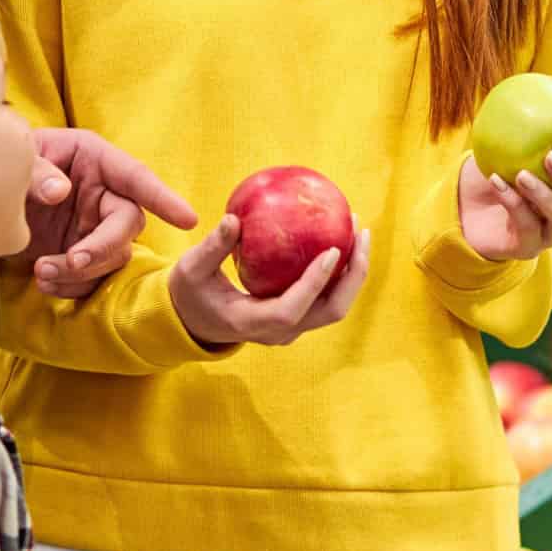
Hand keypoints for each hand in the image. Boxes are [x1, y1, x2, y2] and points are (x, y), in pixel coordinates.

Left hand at [24, 129, 201, 298]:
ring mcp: (92, 226)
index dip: (163, 197)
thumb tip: (61, 190)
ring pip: (113, 257)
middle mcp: (101, 192)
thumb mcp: (14, 158)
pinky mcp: (80, 253)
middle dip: (103, 247)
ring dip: (81, 272)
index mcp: (92, 158)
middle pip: (127, 224)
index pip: (135, 176)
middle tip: (72, 261)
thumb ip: (35, 171)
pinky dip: (72, 287)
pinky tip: (43, 282)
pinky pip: (93, 278)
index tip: (188, 219)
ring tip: (40, 272)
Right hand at [167, 216, 371, 347]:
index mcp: (251, 323)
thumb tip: (234, 218)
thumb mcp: (192, 269)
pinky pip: (327, 297)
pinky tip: (342, 237)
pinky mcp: (297, 318)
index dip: (314, 283)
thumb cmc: (192, 292)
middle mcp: (279, 331)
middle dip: (353, 276)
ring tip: (359, 231)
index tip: (332, 250)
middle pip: (330, 311)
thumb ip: (212, 247)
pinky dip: (341, 272)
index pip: (291, 309)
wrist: (194, 321)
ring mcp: (291, 328)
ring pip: (334, 306)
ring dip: (353, 273)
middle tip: (359, 233)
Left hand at [459, 92, 551, 261]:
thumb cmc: (502, 168)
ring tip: (521, 174)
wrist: (470, 207)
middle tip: (551, 157)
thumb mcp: (521, 141)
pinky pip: (526, 226)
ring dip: (542, 195)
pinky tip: (497, 181)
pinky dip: (512, 202)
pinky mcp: (527, 247)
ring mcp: (551, 232)